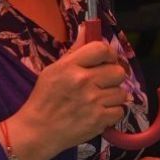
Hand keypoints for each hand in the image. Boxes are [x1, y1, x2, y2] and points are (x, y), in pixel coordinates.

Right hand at [7, 39, 127, 159]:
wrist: (37, 131)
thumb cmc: (44, 99)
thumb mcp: (53, 70)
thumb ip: (74, 50)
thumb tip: (87, 28)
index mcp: (71, 66)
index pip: (101, 49)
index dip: (109, 54)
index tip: (107, 60)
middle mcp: (84, 81)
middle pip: (118, 71)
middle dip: (113, 76)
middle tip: (103, 83)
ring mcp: (93, 101)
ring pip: (121, 92)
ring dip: (113, 96)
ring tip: (100, 100)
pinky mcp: (99, 120)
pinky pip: (120, 111)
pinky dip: (112, 113)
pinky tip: (100, 113)